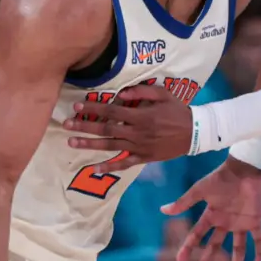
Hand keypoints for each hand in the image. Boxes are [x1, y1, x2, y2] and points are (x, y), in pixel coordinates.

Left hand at [63, 84, 194, 163]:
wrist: (195, 133)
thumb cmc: (178, 111)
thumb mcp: (163, 94)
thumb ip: (142, 91)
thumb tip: (121, 94)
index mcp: (141, 116)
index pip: (111, 112)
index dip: (94, 109)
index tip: (78, 106)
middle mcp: (137, 132)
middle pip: (106, 129)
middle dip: (84, 126)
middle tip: (66, 124)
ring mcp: (139, 147)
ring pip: (110, 146)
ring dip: (90, 145)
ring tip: (72, 143)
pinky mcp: (143, 158)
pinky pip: (123, 164)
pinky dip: (108, 167)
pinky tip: (93, 169)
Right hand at [165, 158, 260, 260]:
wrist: (245, 168)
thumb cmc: (222, 177)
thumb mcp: (200, 190)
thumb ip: (184, 202)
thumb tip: (162, 210)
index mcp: (211, 215)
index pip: (197, 235)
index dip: (188, 247)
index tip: (180, 260)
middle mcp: (224, 222)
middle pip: (215, 246)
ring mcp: (240, 223)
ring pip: (238, 247)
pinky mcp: (255, 221)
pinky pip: (258, 239)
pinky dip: (260, 252)